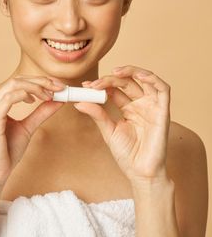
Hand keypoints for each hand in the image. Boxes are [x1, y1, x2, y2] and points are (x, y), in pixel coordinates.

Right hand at [0, 76, 64, 185]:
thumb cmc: (6, 154)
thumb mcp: (27, 128)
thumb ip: (40, 113)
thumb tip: (57, 100)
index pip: (16, 83)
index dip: (38, 81)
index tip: (57, 87)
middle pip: (15, 81)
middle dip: (40, 81)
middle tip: (59, 87)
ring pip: (13, 85)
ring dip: (36, 86)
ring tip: (51, 95)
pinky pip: (9, 98)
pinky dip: (26, 95)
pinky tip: (37, 100)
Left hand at [74, 65, 170, 182]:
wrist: (140, 172)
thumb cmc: (126, 154)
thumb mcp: (108, 130)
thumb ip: (97, 114)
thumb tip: (79, 102)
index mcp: (128, 108)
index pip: (115, 89)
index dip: (101, 84)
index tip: (86, 86)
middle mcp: (141, 105)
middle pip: (128, 82)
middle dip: (111, 78)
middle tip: (95, 84)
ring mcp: (152, 107)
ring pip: (146, 80)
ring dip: (132, 71)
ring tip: (116, 72)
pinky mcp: (163, 112)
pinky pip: (163, 90)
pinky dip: (153, 79)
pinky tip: (140, 76)